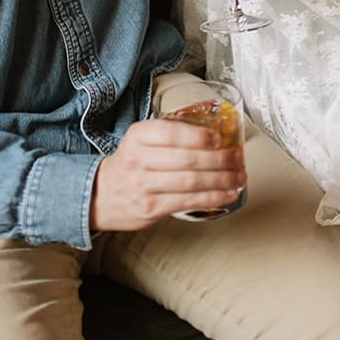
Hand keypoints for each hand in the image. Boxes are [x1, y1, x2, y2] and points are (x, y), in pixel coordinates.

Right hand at [89, 117, 245, 229]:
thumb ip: (169, 133)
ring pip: (191, 182)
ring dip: (222, 180)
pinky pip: (188, 202)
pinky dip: (213, 197)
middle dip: (219, 159)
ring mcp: (144, 186)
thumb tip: (212, 130)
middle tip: (237, 157)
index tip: (219, 138)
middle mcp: (139, 160)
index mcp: (138, 136)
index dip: (198, 136)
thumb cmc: (130, 163)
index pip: (171, 133)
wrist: (100, 195)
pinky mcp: (151, 209)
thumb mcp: (141, 140)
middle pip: (187, 159)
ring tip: (239, 176)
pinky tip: (227, 193)